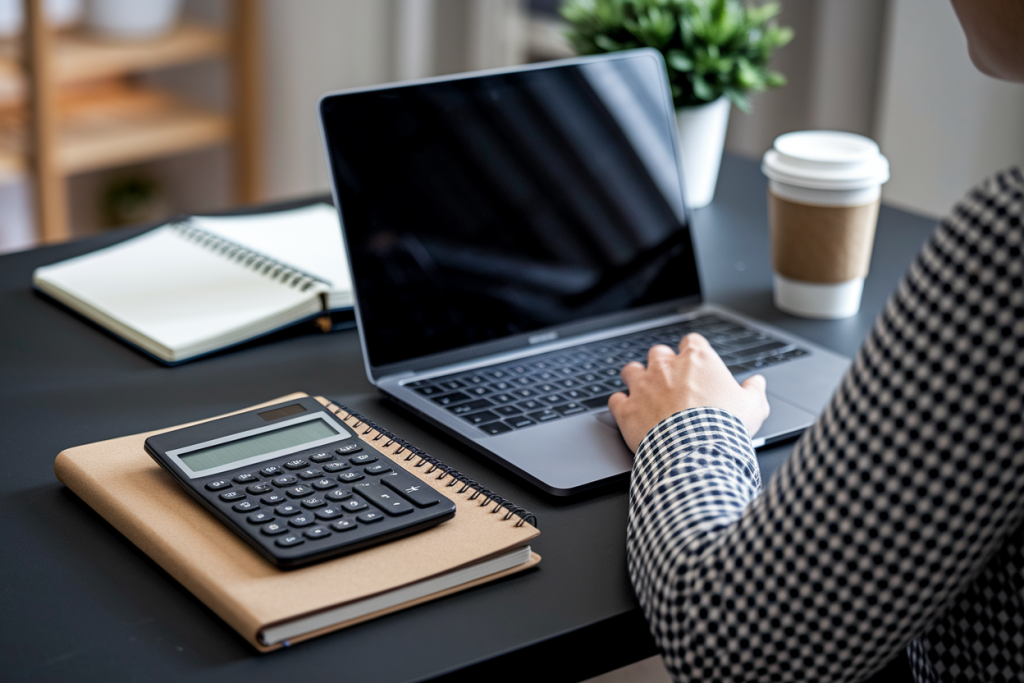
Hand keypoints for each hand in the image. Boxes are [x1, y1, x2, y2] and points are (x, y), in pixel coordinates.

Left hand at [608, 333, 770, 451]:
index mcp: (697, 360)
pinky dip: (621, 405)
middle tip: (671, 383)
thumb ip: (754, 390)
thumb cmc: (726, 428)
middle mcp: (666, 367)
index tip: (695, 366)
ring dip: (636, 379)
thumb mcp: (753, 407)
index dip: (692, 353)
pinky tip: (629, 412)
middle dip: (662, 365)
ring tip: (644, 392)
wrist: (698, 453)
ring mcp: (642, 386)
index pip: (691, 341)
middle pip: (658, 353)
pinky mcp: (626, 409)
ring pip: (631, 370)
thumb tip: (757, 383)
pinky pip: (615, 399)